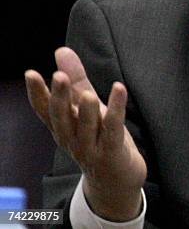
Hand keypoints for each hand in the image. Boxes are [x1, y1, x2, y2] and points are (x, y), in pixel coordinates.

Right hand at [25, 47, 146, 220]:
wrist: (116, 178)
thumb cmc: (99, 137)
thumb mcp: (87, 105)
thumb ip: (76, 78)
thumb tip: (61, 50)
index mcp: (63, 127)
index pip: (46, 110)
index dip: (37, 93)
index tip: (31, 74)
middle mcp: (72, 139)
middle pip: (62, 118)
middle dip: (60, 98)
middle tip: (58, 77)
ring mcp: (90, 148)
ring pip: (86, 128)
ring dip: (86, 110)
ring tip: (87, 93)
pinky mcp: (111, 152)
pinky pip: (113, 130)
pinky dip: (116, 110)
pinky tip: (119, 89)